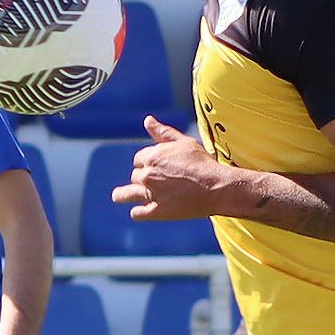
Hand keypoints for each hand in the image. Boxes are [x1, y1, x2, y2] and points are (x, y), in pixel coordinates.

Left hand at [112, 116, 228, 221]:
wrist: (217, 187)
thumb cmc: (203, 163)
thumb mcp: (184, 143)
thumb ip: (163, 133)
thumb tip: (147, 120)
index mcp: (152, 156)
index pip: (139, 160)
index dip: (147, 163)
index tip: (157, 168)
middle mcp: (147, 174)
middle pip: (136, 176)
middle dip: (144, 178)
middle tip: (158, 183)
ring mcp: (150, 194)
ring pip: (125, 194)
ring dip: (122, 195)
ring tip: (118, 196)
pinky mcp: (157, 211)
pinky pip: (137, 213)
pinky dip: (138, 212)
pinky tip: (139, 211)